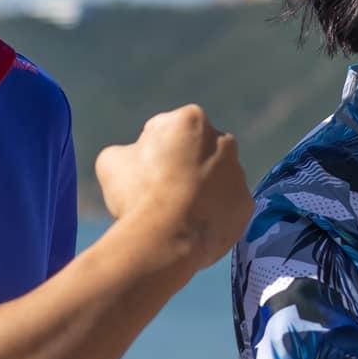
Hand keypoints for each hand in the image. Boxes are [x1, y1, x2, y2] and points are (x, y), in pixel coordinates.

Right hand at [94, 105, 249, 270]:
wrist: (166, 239)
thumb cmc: (138, 193)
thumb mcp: (111, 161)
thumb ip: (129, 151)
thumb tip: (135, 159)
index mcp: (192, 119)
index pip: (167, 130)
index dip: (151, 152)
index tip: (144, 172)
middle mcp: (224, 142)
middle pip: (197, 152)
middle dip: (183, 166)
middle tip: (161, 192)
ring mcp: (239, 176)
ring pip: (215, 180)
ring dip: (201, 190)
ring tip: (176, 214)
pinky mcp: (246, 206)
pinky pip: (226, 208)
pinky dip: (212, 214)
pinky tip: (192, 227)